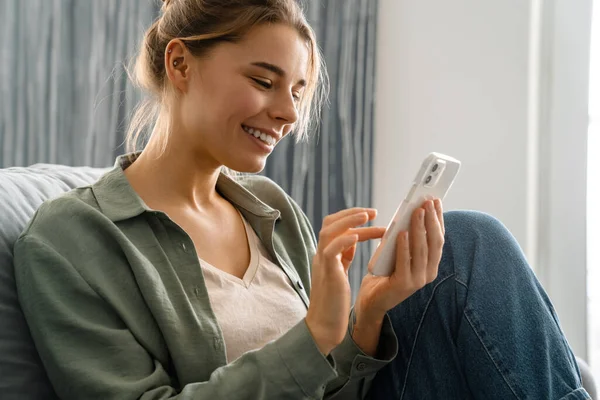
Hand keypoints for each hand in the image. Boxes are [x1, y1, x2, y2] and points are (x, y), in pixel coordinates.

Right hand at [305, 208, 385, 354]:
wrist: (324, 325)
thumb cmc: (334, 301)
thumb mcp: (339, 272)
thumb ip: (343, 255)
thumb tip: (353, 239)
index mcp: (326, 253)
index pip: (335, 225)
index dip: (351, 217)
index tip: (371, 215)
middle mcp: (322, 254)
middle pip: (330, 223)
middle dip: (352, 213)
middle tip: (373, 212)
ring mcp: (322, 263)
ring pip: (329, 232)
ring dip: (349, 221)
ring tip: (367, 216)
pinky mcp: (327, 274)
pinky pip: (330, 251)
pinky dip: (343, 240)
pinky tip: (357, 236)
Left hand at [355, 199, 444, 327]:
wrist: (372, 300)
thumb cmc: (385, 272)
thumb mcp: (399, 252)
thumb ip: (407, 238)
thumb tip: (410, 212)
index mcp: (431, 264)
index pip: (439, 238)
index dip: (438, 219)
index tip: (435, 201)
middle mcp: (429, 273)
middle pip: (434, 242)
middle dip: (431, 220)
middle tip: (427, 202)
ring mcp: (418, 280)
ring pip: (422, 250)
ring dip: (419, 228)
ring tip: (416, 211)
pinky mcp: (403, 285)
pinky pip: (405, 262)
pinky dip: (404, 246)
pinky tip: (401, 233)